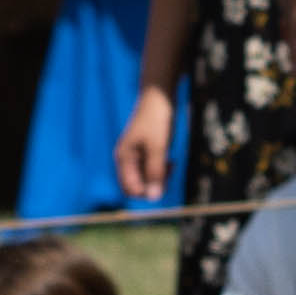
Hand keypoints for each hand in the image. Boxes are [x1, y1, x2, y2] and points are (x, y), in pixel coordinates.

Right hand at [113, 84, 174, 204]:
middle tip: (169, 171)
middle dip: (153, 185)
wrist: (159, 96)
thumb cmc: (156, 119)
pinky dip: (161, 169)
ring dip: (159, 177)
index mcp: (124, 158)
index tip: (164, 178)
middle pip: (137, 186)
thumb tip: (153, 198)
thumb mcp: (158, 147)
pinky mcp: (146, 151)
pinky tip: (171, 160)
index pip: (130, 189)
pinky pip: (151, 169)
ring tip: (171, 164)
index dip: (147, 191)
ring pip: (146, 179)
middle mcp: (126, 159)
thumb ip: (155, 172)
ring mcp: (136, 155)